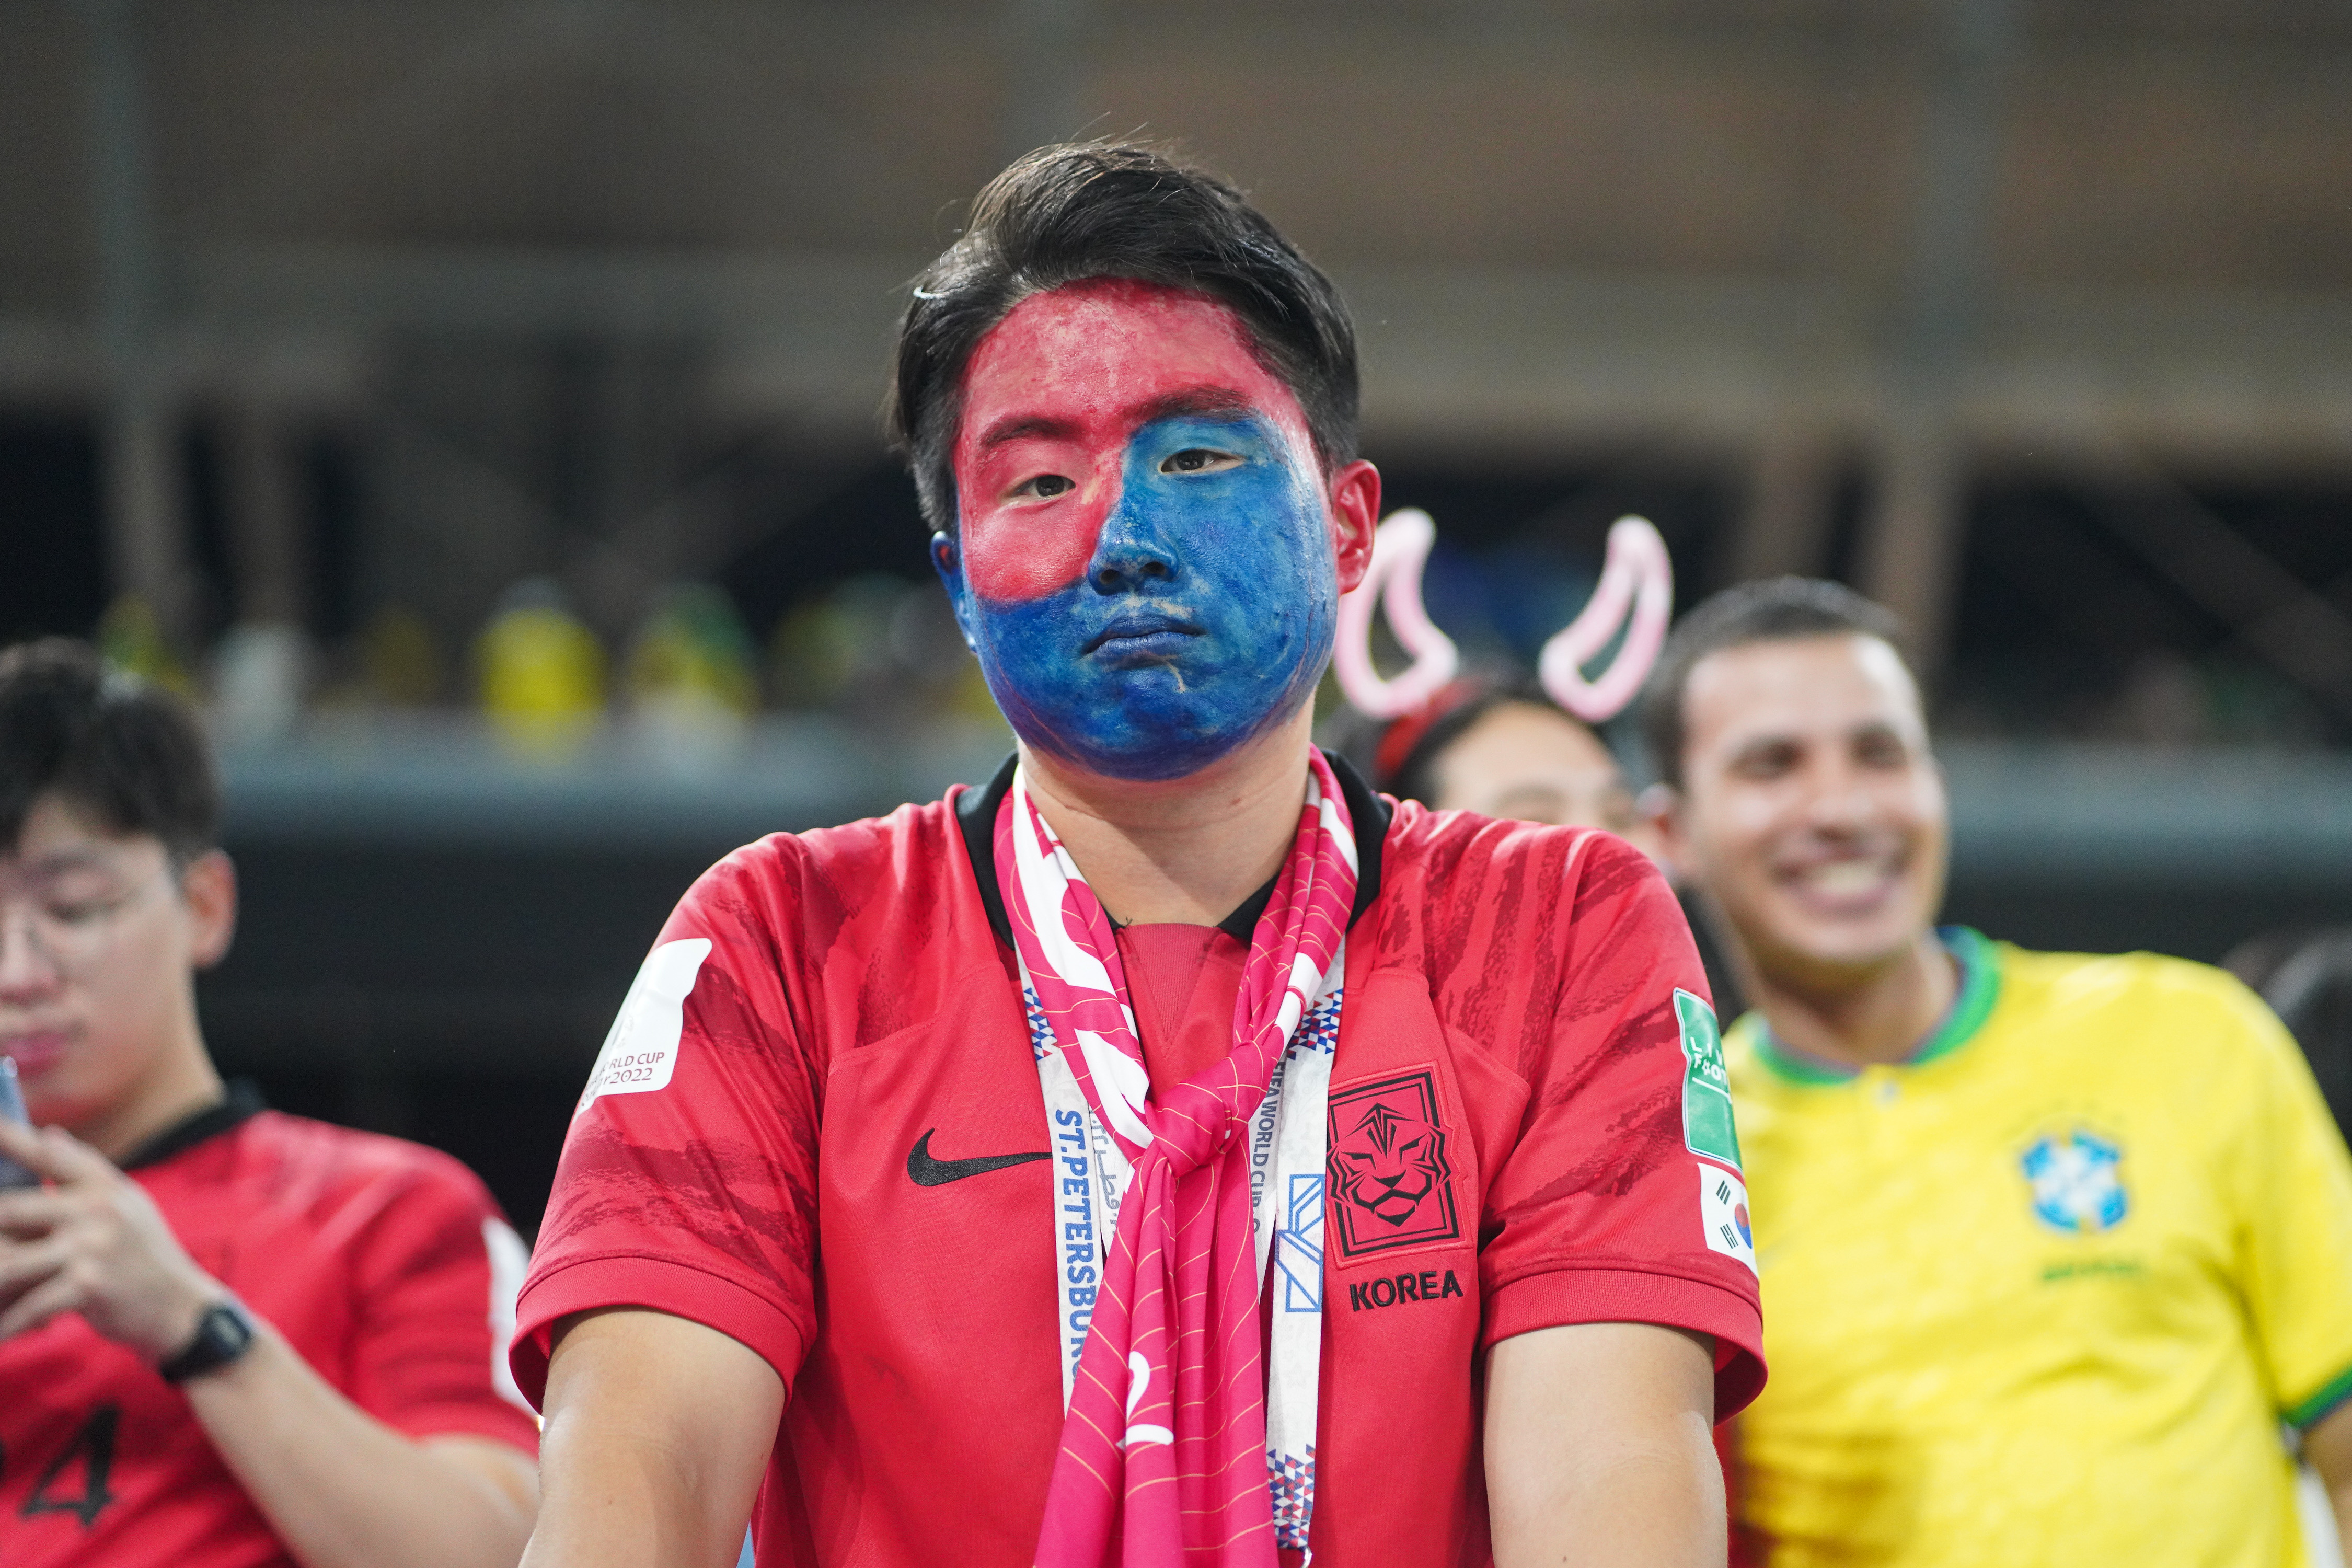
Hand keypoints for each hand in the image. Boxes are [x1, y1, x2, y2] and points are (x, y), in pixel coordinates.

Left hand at [0, 1117, 218, 1358]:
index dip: (9, 1139)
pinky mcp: (88, 1286)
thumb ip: (85, 1171)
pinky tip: (0, 1334)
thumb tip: (49, 1134)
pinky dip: (10, 1323)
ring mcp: (92, 1248)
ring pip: (10, 1263)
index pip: (48, 1156)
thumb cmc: (145, 1253)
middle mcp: (97, 1211)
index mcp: (104, 1187)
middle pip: (10, 1210)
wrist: (179, 1306)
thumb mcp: (126, 1203)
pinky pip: (31, 1305)